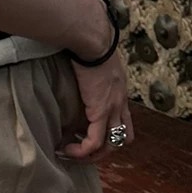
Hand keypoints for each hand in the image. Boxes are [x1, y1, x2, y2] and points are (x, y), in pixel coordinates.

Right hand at [57, 0, 132, 162]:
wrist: (92, 37)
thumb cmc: (89, 39)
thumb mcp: (93, 54)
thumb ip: (86, 59)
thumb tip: (70, 52)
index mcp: (119, 89)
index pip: (124, 120)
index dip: (110, 132)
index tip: (87, 133)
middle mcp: (120, 101)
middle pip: (123, 138)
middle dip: (104, 149)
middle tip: (82, 150)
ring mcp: (113, 108)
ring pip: (110, 145)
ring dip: (91, 155)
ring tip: (72, 154)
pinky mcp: (100, 111)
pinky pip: (94, 142)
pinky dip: (81, 151)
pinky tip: (66, 148)